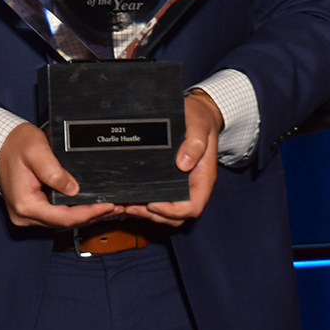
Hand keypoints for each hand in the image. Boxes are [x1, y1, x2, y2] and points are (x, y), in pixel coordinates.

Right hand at [0, 122, 116, 227]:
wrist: (1, 146)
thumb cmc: (16, 145)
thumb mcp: (36, 151)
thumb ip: (53, 170)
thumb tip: (73, 189)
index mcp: (25, 204)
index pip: (62, 217)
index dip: (88, 213)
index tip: (107, 205)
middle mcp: (25, 215)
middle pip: (64, 222)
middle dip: (91, 215)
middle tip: (115, 207)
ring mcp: (28, 215)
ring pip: (62, 221)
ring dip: (85, 214)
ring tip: (109, 206)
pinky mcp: (33, 210)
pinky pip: (57, 215)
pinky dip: (75, 211)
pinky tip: (90, 205)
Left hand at [121, 90, 220, 225]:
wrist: (198, 114)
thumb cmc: (199, 120)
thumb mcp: (198, 126)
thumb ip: (194, 143)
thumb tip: (183, 164)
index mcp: (203, 178)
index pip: (193, 206)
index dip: (172, 211)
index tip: (153, 204)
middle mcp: (193, 186)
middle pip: (177, 216)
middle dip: (154, 215)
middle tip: (131, 206)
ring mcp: (182, 186)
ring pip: (167, 212)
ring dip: (147, 213)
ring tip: (126, 205)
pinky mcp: (170, 182)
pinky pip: (160, 200)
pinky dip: (145, 204)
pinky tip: (129, 198)